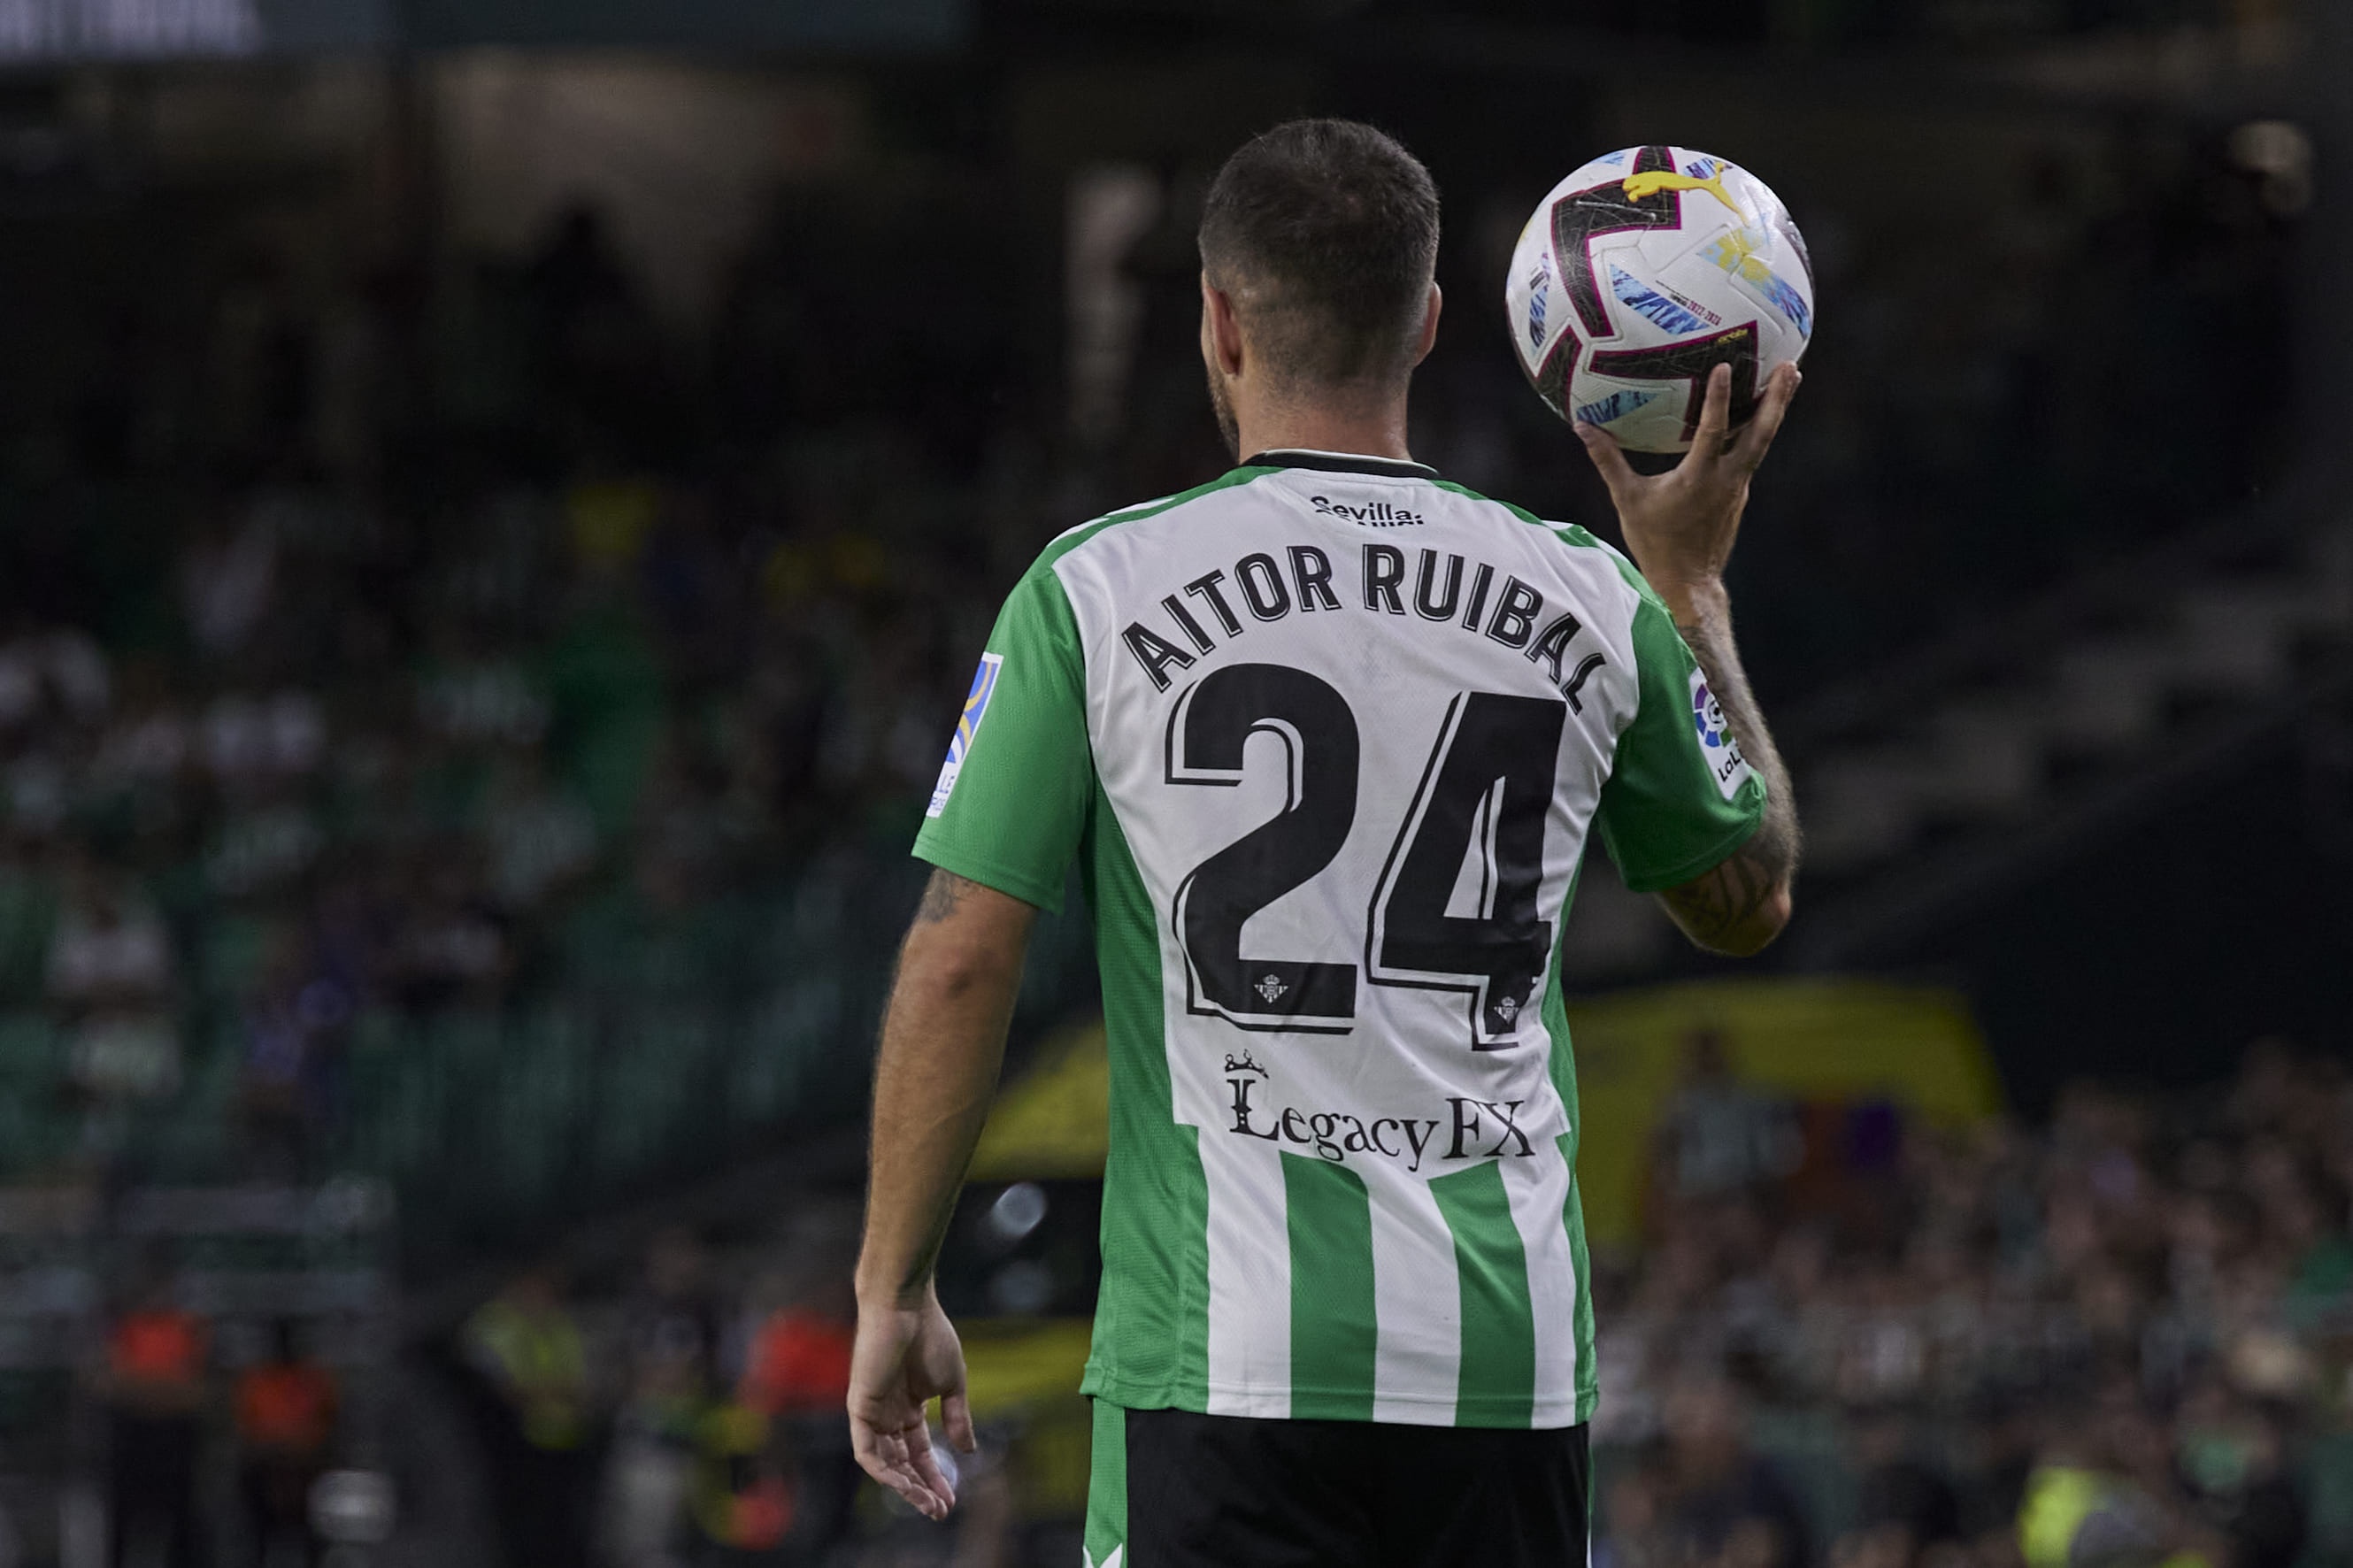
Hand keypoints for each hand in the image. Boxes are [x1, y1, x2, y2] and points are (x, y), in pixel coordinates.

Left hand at [848, 1286, 975, 1520]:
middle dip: (920, 1488)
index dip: (935, 1475)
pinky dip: (883, 1470)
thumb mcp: (952, 1384)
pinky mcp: (859, 1408)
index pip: (919, 1451)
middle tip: (940, 1509)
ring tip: (927, 1503)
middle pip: (902, 1463)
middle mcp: (888, 1414)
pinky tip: (903, 1484)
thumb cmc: (931, 1336)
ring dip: (904, 1486)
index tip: (952, 1498)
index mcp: (909, 1407)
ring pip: (884, 1463)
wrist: (906, 1306)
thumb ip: (958, 1417)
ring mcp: (872, 1412)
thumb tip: (968, 1451)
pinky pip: (866, 1451)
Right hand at [1575, 361, 1799, 619]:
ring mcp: (1738, 487)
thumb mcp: (1627, 500)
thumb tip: (1582, 427)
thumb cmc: (1655, 543)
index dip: (1717, 398)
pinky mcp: (1739, 494)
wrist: (1688, 583)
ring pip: (1762, 442)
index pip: (1712, 430)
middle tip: (1790, 365)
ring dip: (1774, 410)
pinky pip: (1751, 455)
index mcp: (1699, 478)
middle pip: (1761, 433)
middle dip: (1777, 398)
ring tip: (1788, 378)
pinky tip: (1756, 416)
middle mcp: (1727, 479)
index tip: (1723, 366)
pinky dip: (1757, 431)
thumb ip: (1608, 461)